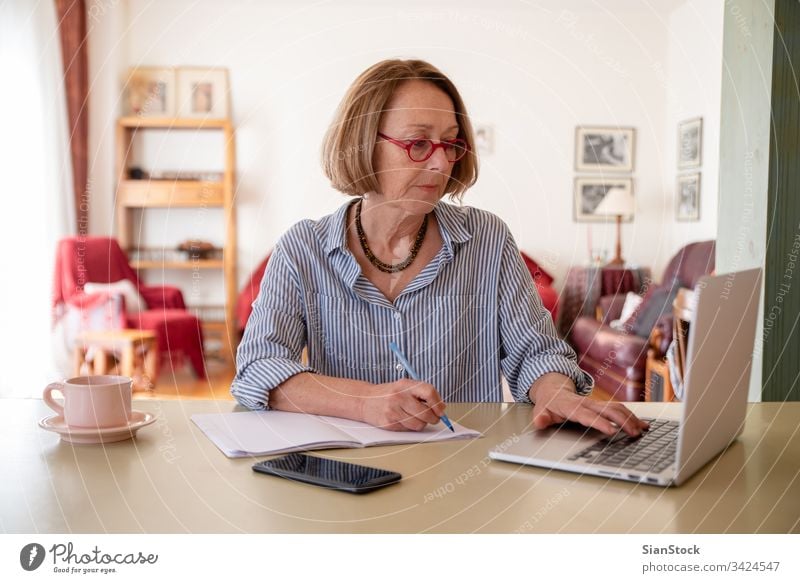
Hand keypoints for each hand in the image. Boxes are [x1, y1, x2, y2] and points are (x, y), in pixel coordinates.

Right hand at [360, 378, 445, 430]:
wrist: (364, 400)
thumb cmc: (388, 394)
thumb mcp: (404, 387)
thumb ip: (421, 394)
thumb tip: (441, 407)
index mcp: (405, 385)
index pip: (429, 392)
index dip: (438, 403)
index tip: (441, 410)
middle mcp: (399, 397)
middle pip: (426, 412)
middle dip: (434, 418)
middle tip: (434, 418)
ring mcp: (393, 410)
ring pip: (419, 424)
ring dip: (422, 424)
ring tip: (416, 418)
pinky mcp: (389, 423)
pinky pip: (408, 429)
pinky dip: (410, 427)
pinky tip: (404, 420)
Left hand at [529, 373, 648, 436]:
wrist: (553, 389)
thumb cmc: (548, 404)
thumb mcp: (540, 410)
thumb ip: (541, 418)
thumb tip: (539, 421)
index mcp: (572, 406)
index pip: (587, 416)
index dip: (600, 422)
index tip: (611, 431)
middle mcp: (587, 403)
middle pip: (607, 410)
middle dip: (622, 421)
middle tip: (634, 433)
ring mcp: (595, 403)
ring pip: (616, 408)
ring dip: (630, 418)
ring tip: (642, 430)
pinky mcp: (601, 405)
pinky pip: (619, 408)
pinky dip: (632, 416)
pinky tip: (643, 424)